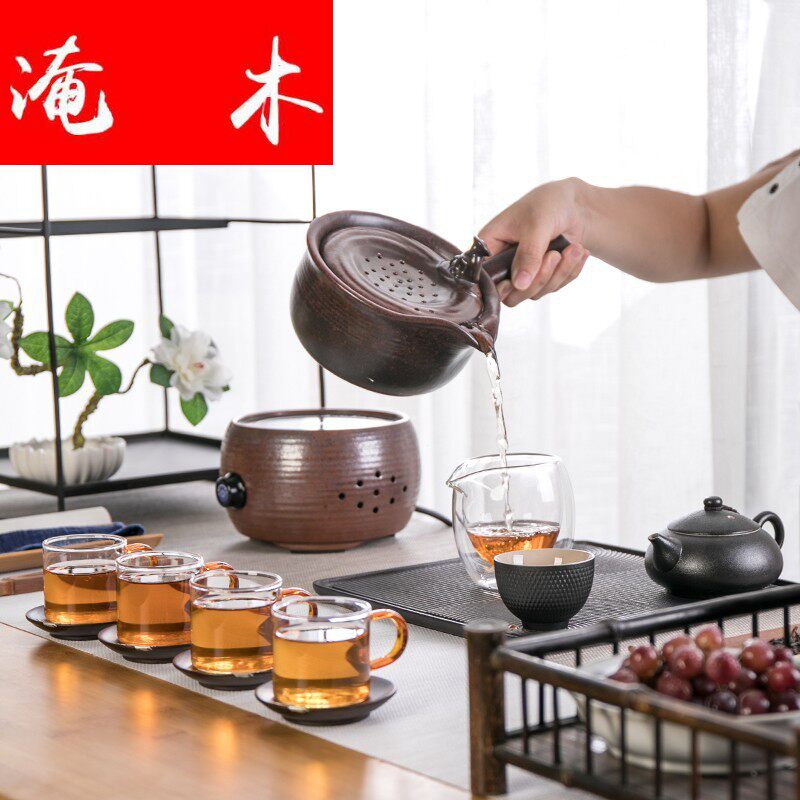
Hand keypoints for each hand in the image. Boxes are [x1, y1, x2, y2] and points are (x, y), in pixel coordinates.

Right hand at [479, 178, 590, 305]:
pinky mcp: (541, 277)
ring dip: (559, 273)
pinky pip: (553, 288)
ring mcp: (522, 272)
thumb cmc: (548, 204)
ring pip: (534, 293)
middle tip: (555, 256)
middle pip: (511, 295)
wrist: (576, 205)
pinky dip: (569, 272)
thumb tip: (520, 285)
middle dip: (538, 279)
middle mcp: (502, 263)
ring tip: (574, 248)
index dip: (497, 287)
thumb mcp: (537, 225)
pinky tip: (578, 253)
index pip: (484, 277)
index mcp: (490, 245)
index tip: (515, 283)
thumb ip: (529, 255)